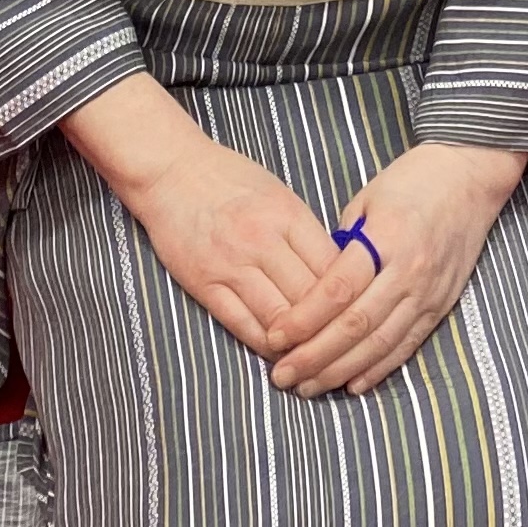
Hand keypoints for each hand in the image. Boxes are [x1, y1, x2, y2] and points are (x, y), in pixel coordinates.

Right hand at [63, 74, 340, 361]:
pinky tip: (276, 351)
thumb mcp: (278, 192)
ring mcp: (232, 265)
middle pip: (311, 298)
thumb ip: (305, 230)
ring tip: (311, 356)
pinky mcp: (205, 284)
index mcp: (287, 214)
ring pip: (280, 319)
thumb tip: (335, 270)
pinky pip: (242, 324)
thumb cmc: (228, 177)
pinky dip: (264, 343)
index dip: (350, 297)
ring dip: (298, 344)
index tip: (357, 313)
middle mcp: (263, 241)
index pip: (333, 268)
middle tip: (341, 346)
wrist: (170, 170)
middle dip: (329, 327)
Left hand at [264, 138, 527, 397]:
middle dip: (314, 356)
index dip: (303, 319)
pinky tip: (352, 384)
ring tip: (309, 387)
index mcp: (385, 237)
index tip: (275, 337)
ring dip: (341, 370)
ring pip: (379, 343)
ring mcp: (428, 292)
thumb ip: (341, 244)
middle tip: (282, 375)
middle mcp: (408, 270)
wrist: (470, 176)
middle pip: (355, 325)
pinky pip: (406, 345)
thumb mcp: (367, 199)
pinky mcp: (441, 305)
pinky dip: (378, 368)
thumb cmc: (412, 181)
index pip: (338, 290)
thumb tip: (316, 286)